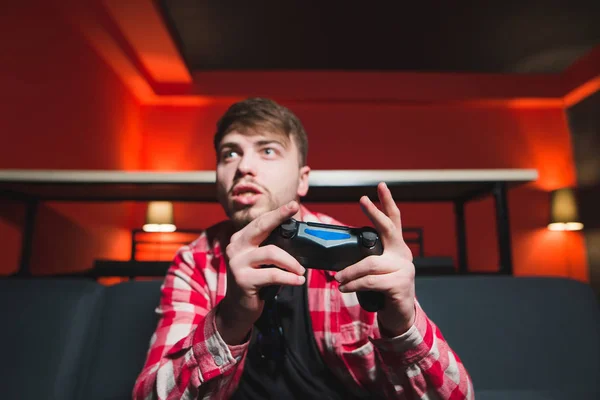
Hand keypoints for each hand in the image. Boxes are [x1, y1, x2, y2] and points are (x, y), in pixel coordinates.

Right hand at [216, 200, 305, 343]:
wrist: (238, 309)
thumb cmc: (255, 281)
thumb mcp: (261, 261)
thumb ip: (272, 247)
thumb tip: (299, 237)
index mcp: (240, 239)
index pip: (260, 221)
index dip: (277, 213)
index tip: (293, 205)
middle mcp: (235, 247)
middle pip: (261, 227)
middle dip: (279, 217)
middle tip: (296, 212)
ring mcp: (237, 263)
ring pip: (271, 253)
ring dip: (292, 262)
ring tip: (301, 271)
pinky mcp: (243, 280)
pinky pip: (272, 275)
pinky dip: (289, 278)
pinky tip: (298, 281)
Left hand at [334, 182, 415, 335]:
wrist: (399, 316)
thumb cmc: (383, 291)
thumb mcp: (375, 272)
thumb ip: (365, 259)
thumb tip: (338, 256)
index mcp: (396, 248)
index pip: (394, 221)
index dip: (387, 203)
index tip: (380, 186)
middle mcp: (403, 255)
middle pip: (388, 229)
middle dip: (375, 212)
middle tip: (363, 199)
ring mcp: (404, 269)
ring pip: (370, 263)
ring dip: (350, 272)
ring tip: (338, 279)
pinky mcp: (400, 285)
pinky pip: (371, 281)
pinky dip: (354, 284)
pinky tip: (345, 288)